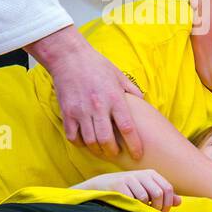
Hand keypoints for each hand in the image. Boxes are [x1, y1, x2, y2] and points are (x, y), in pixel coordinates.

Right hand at [36, 31, 144, 159]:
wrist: (69, 57)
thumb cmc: (96, 65)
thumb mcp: (119, 75)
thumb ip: (132, 90)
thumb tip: (144, 101)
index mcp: (114, 98)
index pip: (127, 128)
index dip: (134, 145)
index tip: (138, 155)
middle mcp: (98, 106)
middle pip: (107, 140)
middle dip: (113, 152)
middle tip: (116, 154)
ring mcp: (81, 111)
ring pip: (90, 141)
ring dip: (97, 149)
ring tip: (102, 149)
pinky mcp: (67, 112)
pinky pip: (73, 136)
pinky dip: (80, 143)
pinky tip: (85, 141)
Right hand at [76, 170, 180, 210]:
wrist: (103, 185)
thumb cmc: (129, 189)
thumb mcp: (147, 189)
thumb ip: (163, 195)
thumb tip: (179, 202)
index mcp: (151, 174)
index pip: (168, 188)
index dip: (167, 203)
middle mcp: (142, 173)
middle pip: (159, 193)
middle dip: (157, 207)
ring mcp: (130, 177)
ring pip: (145, 197)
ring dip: (143, 207)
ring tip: (139, 208)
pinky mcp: (119, 184)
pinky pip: (132, 199)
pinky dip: (132, 206)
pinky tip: (129, 206)